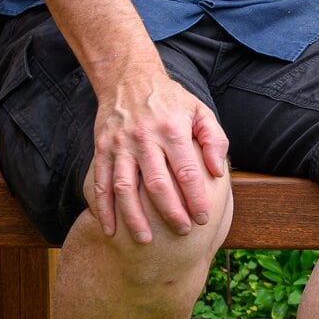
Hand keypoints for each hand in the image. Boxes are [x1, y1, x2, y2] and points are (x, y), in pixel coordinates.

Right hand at [88, 70, 229, 243]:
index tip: (203, 218)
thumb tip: (218, 172)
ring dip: (134, 218)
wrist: (128, 78)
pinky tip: (111, 230)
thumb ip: (215, 139)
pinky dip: (104, 208)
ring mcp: (120, 145)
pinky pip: (101, 183)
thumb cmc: (171, 100)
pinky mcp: (102, 149)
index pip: (187, 171)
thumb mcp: (200, 111)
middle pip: (157, 184)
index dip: (195, 197)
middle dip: (170, 212)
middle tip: (182, 232)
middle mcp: (145, 138)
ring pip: (125, 188)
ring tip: (145, 240)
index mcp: (172, 130)